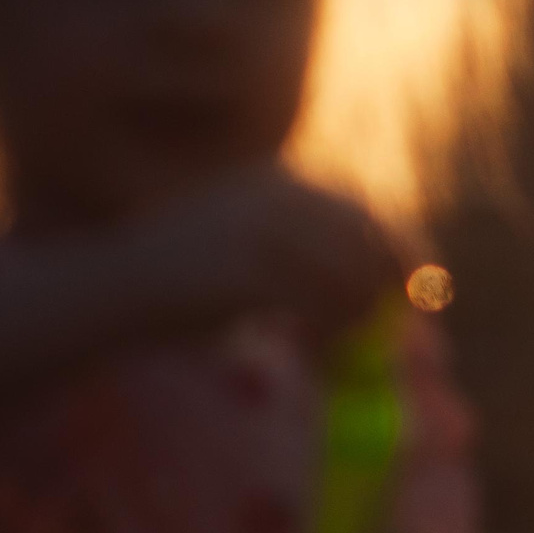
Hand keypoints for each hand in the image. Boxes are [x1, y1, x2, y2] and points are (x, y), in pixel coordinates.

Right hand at [124, 163, 403, 332]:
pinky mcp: (252, 271)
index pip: (360, 209)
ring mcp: (263, 230)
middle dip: (390, 282)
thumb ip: (301, 254)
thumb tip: (372, 290)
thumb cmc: (177, 278)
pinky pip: (321, 306)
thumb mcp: (244, 248)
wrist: (111, 287)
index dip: (399, 245)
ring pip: (349, 276)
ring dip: (358, 317)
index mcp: (276, 182)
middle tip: (403, 320)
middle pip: (365, 239)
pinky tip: (317, 350)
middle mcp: (275, 196)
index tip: (422, 281)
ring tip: (336, 345)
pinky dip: (332, 333)